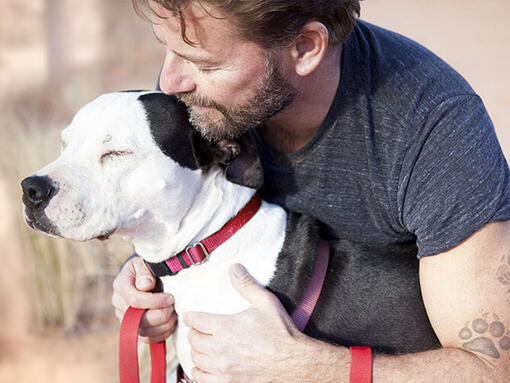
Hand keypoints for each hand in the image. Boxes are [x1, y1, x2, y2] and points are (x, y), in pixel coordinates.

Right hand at [111, 255, 175, 342]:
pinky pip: (147, 338)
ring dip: (163, 325)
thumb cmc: (146, 266)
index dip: (154, 301)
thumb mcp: (144, 262)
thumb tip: (145, 285)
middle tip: (173, 307)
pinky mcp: (134, 327)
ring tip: (174, 315)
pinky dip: (162, 334)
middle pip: (138, 319)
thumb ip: (145, 272)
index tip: (170, 298)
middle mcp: (119, 304)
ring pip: (143, 331)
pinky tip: (171, 323)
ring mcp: (125, 318)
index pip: (134, 300)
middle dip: (160, 314)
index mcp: (121, 286)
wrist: (144, 273)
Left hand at [184, 263, 321, 382]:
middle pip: (192, 339)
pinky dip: (199, 371)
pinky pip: (200, 378)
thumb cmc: (281, 333)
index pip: (195, 320)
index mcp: (225, 327)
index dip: (192, 316)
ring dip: (197, 350)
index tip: (193, 316)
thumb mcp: (266, 302)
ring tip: (204, 346)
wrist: (293, 362)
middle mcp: (220, 349)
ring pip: (195, 358)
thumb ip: (247, 285)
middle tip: (201, 329)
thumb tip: (234, 268)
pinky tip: (206, 365)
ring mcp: (222, 369)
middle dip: (195, 332)